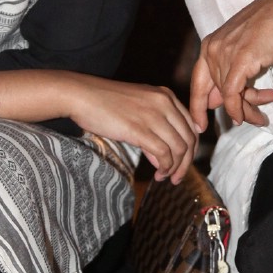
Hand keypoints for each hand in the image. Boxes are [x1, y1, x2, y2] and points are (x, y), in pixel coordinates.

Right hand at [63, 74, 199, 181]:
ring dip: (175, 168)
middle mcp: (164, 103)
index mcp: (166, 96)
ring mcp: (153, 116)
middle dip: (186, 162)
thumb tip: (162, 157)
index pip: (191, 125)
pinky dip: (164, 167)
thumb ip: (154, 128)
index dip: (191, 147)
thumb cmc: (103, 102)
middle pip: (189, 139)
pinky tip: (158, 173)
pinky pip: (163, 154)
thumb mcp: (137, 108)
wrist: (81, 95)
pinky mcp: (140, 129)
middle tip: (177, 177)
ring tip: (165, 177)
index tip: (184, 162)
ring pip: (179, 148)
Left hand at [189, 0, 272, 128]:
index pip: (198, 82)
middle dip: (236, 109)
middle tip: (254, 118)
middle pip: (217, 92)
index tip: (199, 126)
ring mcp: (224, 53)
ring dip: (246, 110)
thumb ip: (228, 71)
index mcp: (210, 44)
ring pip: (227, 96)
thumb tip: (216, 101)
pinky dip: (239, 109)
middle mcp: (212, 48)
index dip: (197, 106)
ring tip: (262, 118)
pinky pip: (232, 94)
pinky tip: (250, 116)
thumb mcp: (243, 49)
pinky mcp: (239, 60)